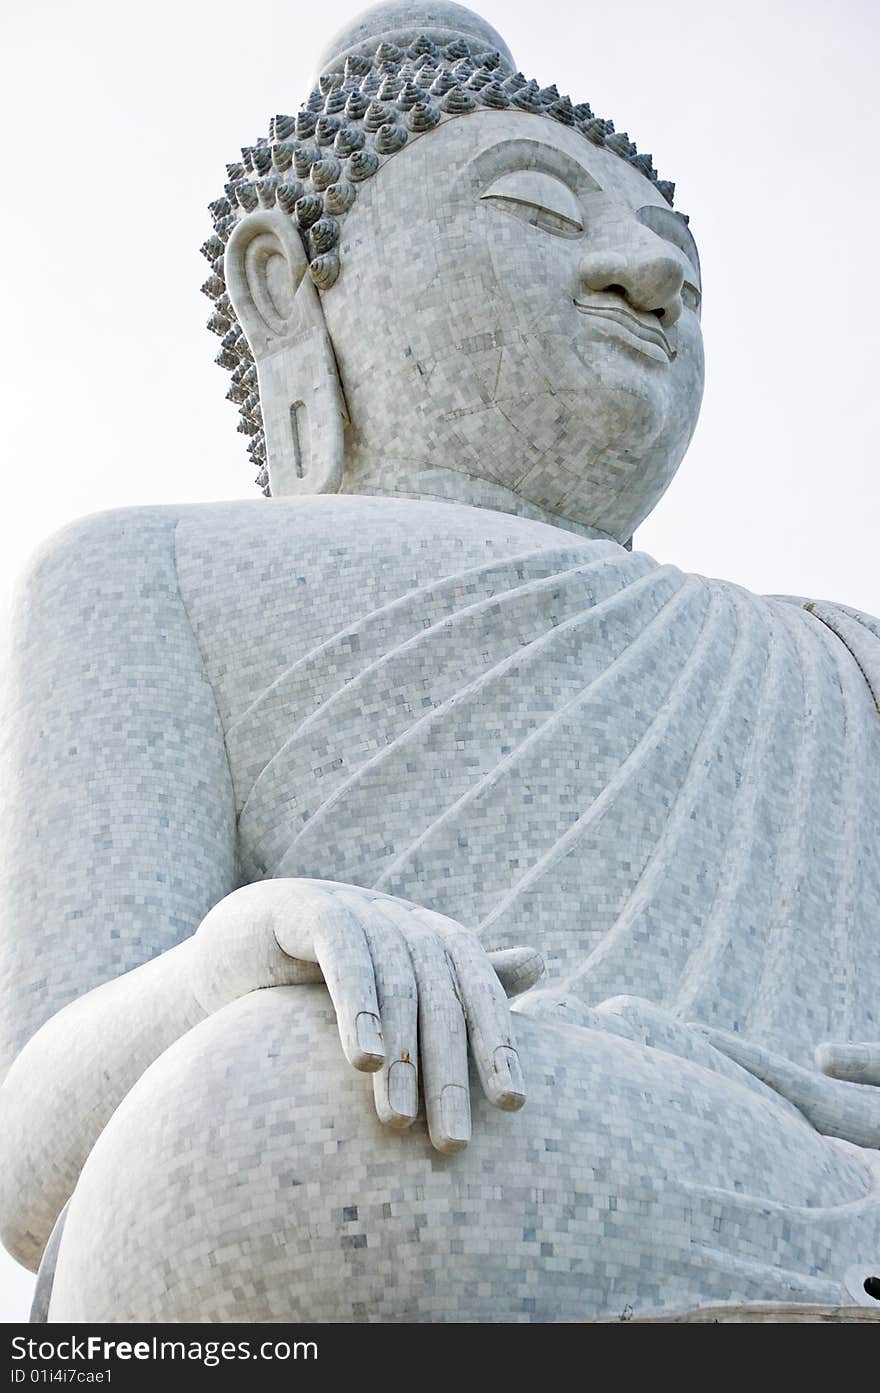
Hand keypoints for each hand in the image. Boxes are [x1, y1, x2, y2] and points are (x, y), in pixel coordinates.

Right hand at [193, 878, 542, 1152]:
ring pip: (398, 986)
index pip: (479, 989)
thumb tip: (540, 959)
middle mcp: (402, 919)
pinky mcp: (309, 910)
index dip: (499, 1042)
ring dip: (403, 1058)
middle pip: (442, 997)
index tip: (514, 1104)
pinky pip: (345, 959)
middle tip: (455, 1142)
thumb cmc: (323, 975)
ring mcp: (358, 908)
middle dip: (452, 1073)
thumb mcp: (395, 983)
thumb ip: (459, 981)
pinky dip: (360, 1008)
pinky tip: (364, 1061)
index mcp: (432, 936)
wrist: (235, 946)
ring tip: (401, 1122)